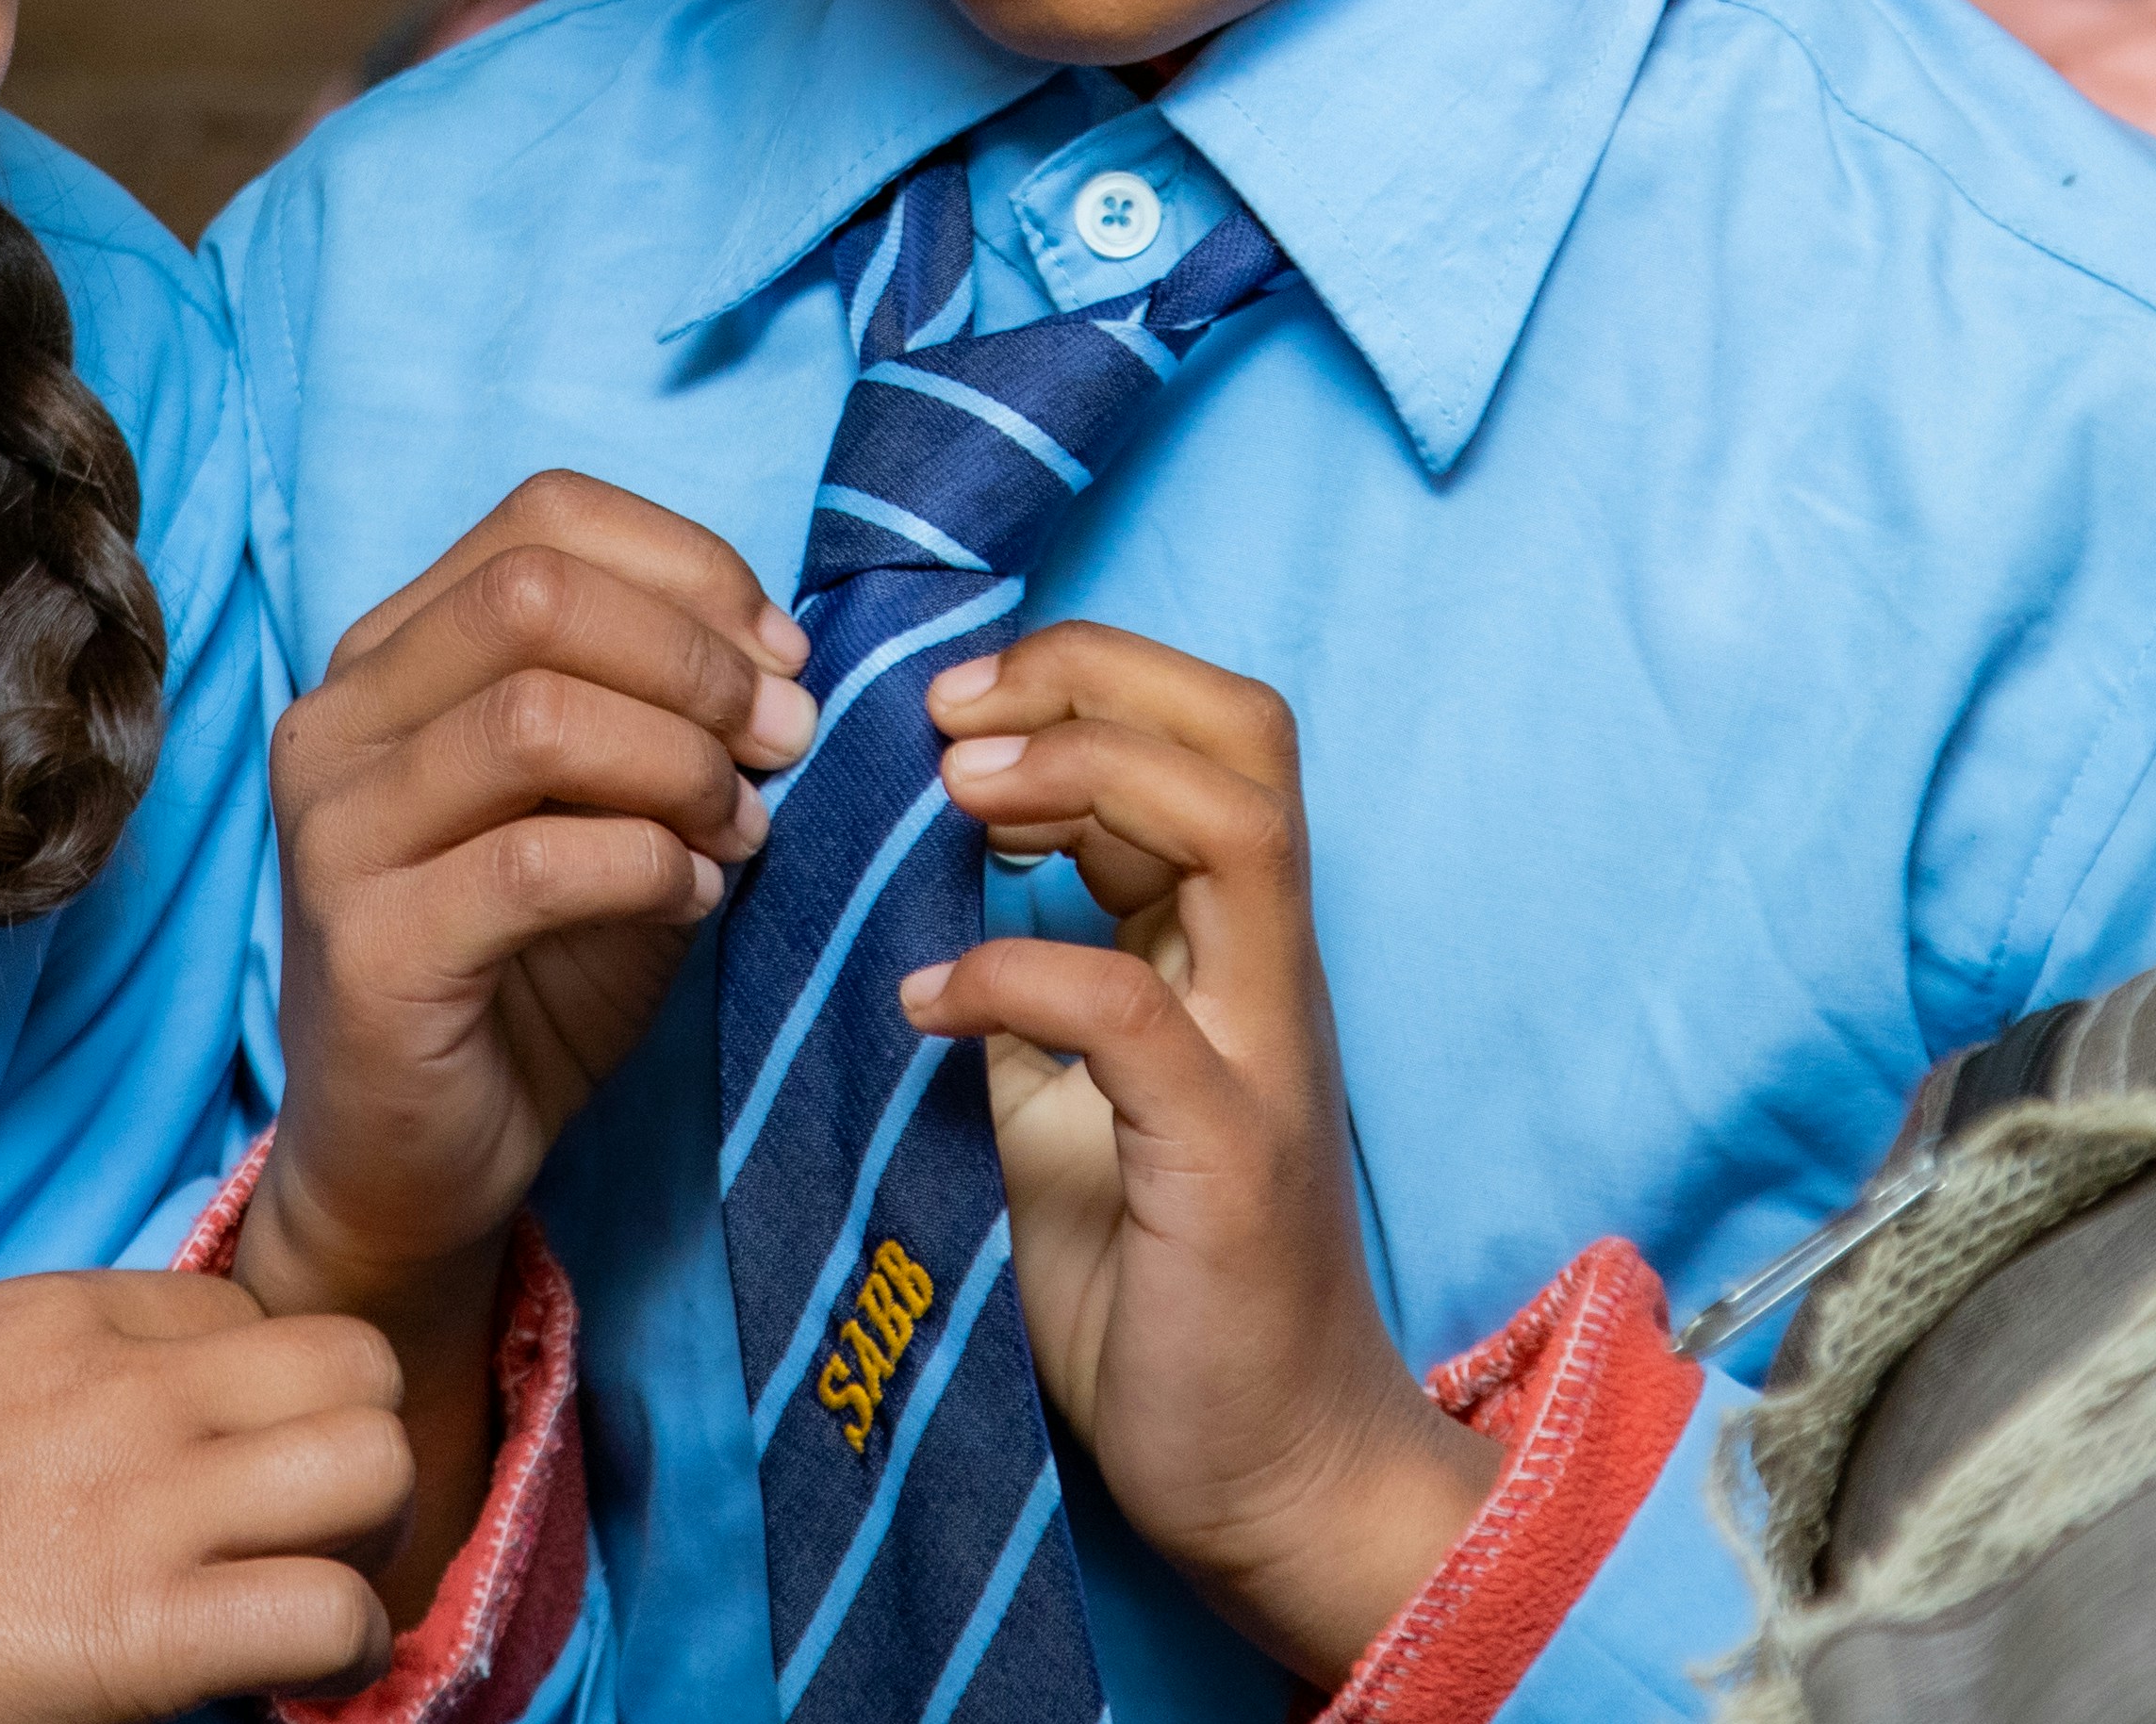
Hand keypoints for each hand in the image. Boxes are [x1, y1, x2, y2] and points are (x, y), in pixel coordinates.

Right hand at [0, 1268, 408, 1723]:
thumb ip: (61, 1394)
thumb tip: (153, 1453)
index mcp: (63, 1311)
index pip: (255, 1317)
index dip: (267, 1410)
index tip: (237, 1486)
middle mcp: (122, 1383)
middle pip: (353, 1362)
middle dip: (357, 1455)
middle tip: (314, 1542)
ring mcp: (139, 1496)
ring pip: (377, 1461)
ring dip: (371, 1545)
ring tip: (314, 1608)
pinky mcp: (141, 1626)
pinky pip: (335, 1612)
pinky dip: (340, 1656)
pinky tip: (285, 1686)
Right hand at [246, 473, 816, 1589]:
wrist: (419, 1159)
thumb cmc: (526, 968)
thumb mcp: (605, 808)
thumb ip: (661, 712)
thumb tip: (780, 654)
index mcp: (387, 656)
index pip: (541, 516)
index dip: (687, 564)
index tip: (780, 651)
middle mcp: (335, 721)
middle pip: (535, 591)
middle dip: (695, 656)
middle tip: (784, 737)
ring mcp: (332, 831)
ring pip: (536, 714)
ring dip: (681, 761)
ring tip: (743, 825)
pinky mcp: (366, 946)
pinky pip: (536, 861)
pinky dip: (649, 864)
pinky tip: (696, 895)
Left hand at [910, 626, 1492, 1691]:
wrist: (1265, 1473)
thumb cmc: (1149, 1288)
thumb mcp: (1052, 1102)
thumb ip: (1017, 989)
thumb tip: (890, 883)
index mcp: (1223, 952)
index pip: (1202, 734)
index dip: (1078, 681)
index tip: (941, 706)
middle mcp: (1266, 979)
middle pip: (1247, 736)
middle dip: (1091, 681)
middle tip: (944, 714)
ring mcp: (1261, 1058)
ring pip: (1236, 825)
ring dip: (1083, 774)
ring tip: (952, 797)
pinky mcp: (1226, 1159)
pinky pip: (1132, 1012)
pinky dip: (1019, 969)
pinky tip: (925, 999)